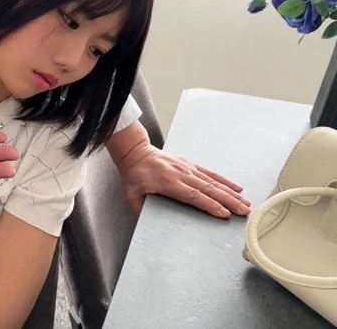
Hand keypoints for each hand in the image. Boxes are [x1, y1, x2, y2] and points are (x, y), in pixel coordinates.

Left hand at [117, 141, 251, 217]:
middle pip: (209, 189)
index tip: (224, 214)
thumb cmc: (133, 175)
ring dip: (231, 193)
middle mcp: (181, 174)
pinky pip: (210, 173)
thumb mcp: (131, 195)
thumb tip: (149, 225)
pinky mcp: (190, 164)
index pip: (193, 196)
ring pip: (213, 181)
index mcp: (168, 182)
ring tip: (246, 203)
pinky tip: (237, 188)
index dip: (210, 205)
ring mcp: (187, 167)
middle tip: (244, 212)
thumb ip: (140, 210)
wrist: (135, 153)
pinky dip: (225, 181)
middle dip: (229, 202)